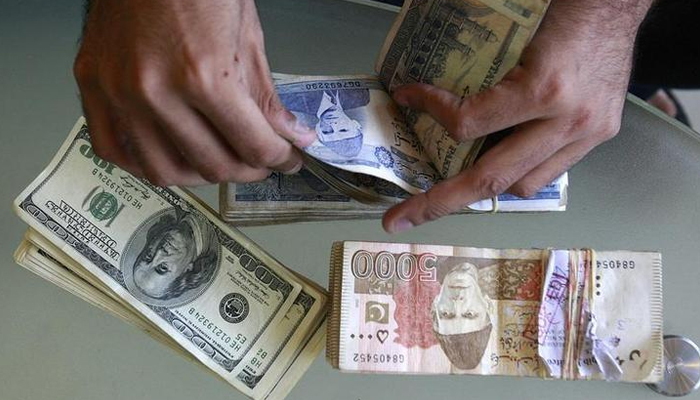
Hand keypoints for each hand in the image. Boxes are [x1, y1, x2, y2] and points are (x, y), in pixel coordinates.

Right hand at [74, 0, 315, 185]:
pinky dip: (146, 163)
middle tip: (259, 160)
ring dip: (201, 174)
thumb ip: (265, 97)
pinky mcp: (92, 87)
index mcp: (203, 75)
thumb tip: (290, 135)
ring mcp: (118, 92)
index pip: (253, 145)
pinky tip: (171, 155)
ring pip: (164, 170)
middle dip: (248, 169)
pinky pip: (114, 151)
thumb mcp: (247, 37)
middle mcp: (156, 91)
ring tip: (220, 160)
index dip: (279, 158)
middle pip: (213, 165)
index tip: (287, 158)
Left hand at [382, 0, 652, 232]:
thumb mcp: (512, 35)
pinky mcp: (601, 134)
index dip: (431, 111)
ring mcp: (588, 133)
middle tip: (401, 217)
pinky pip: (550, 170)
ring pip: (523, 184)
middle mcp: (568, 120)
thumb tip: (428, 97)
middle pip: (491, 179)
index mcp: (543, 89)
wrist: (617, 1)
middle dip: (439, 202)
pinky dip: (520, 168)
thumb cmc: (562, 8)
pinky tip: (502, 155)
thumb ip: (477, 77)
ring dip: (486, 183)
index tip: (407, 97)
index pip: (470, 123)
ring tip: (455, 177)